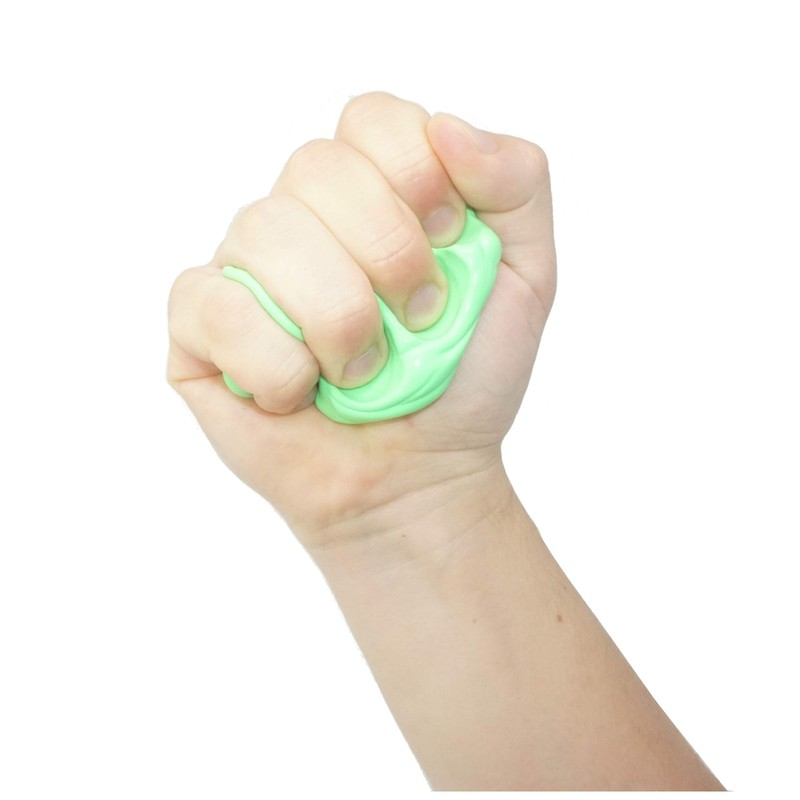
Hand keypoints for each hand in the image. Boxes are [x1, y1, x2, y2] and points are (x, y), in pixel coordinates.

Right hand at [167, 92, 555, 549]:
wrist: (419, 474)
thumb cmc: (463, 378)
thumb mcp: (527, 277)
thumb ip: (517, 183)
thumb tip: (447, 126)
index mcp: (372, 189)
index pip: (371, 118)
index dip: (413, 173)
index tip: (448, 243)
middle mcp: (301, 216)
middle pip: (316, 167)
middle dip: (388, 256)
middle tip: (417, 321)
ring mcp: (244, 267)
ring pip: (264, 233)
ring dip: (338, 321)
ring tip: (361, 372)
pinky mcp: (199, 325)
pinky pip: (212, 305)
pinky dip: (274, 365)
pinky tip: (298, 394)